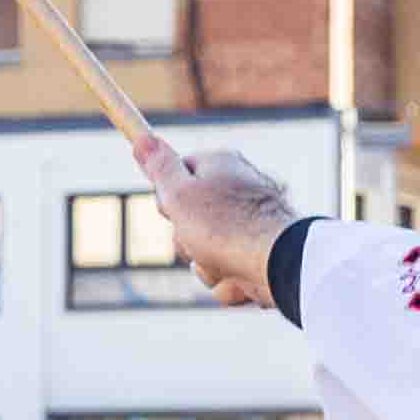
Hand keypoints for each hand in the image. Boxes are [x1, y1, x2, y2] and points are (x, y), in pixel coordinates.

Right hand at [141, 134, 300, 311]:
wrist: (278, 265)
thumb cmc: (225, 227)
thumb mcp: (179, 193)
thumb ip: (159, 168)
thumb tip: (142, 138)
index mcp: (222, 167)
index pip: (181, 172)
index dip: (169, 195)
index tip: (170, 208)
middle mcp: (240, 191)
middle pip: (190, 218)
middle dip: (186, 241)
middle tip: (195, 240)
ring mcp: (251, 226)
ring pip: (207, 252)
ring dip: (207, 267)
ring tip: (223, 264)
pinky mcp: (260, 256)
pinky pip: (229, 274)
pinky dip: (229, 282)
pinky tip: (240, 279)